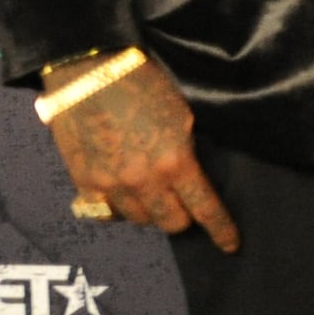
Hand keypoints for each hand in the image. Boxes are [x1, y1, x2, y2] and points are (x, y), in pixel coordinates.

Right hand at [49, 56, 239, 251]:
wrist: (90, 69)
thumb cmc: (142, 83)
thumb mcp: (181, 114)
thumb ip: (186, 150)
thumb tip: (192, 175)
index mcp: (175, 161)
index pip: (204, 208)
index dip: (221, 230)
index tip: (230, 245)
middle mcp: (143, 180)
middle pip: (171, 222)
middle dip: (181, 215)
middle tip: (179, 201)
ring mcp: (110, 184)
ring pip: (139, 219)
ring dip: (148, 210)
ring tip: (148, 191)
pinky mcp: (83, 182)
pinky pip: (104, 213)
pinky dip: (116, 208)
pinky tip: (120, 194)